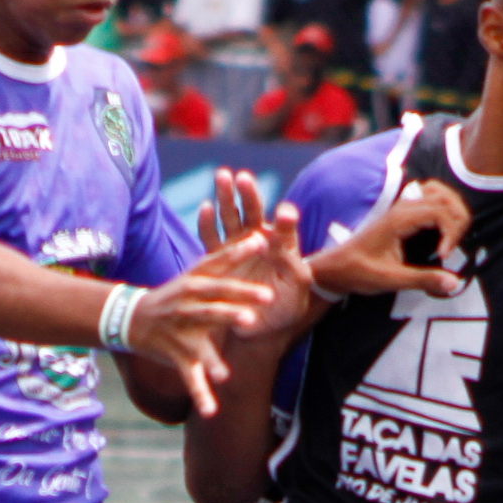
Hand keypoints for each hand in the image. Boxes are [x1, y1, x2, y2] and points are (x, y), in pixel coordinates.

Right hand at [127, 233, 276, 418]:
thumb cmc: (176, 294)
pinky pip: (191, 379)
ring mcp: (181, 334)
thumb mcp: (196, 273)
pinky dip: (201, 396)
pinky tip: (212, 413)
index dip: (240, 256)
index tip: (264, 242)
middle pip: (213, 307)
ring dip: (212, 360)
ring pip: (199, 347)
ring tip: (224, 374)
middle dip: (235, 309)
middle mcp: (187, 307)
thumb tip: (265, 237)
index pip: (220, 268)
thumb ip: (229, 259)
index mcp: (195, 284)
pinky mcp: (178, 357)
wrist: (132, 318)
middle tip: (261, 308)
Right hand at [197, 171, 314, 336]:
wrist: (262, 327)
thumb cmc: (287, 306)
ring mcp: (237, 248)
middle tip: (243, 177)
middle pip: (253, 212)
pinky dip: (207, 223)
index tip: (284, 212)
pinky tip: (205, 207)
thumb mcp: (296, 285)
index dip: (283, 218)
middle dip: (248, 194)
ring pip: (230, 218)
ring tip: (222, 175)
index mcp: (281, 245)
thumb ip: (292, 259)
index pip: (283, 226)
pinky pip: (210, 239)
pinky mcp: (218, 261)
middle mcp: (259, 241)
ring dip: (226, 196)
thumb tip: (290, 240)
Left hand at [308, 178, 470, 301]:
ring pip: (440, 193)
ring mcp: (403, 208)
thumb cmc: (359, 272)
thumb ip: (423, 280)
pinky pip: (431, 198)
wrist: (335, 267)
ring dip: (454, 212)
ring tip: (450, 238)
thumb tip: (455, 283)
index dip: (452, 233)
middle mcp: (403, 208)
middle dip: (458, 222)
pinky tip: (442, 232)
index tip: (444, 257)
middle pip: (446, 198)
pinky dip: (444, 209)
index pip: (441, 212)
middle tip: (450, 250)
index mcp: (400, 219)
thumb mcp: (391, 280)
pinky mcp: (403, 214)